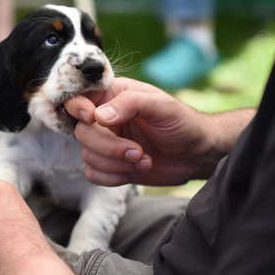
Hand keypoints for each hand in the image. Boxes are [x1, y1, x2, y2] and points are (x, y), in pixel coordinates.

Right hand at [65, 78, 245, 186]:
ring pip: (87, 156)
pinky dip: (114, 178)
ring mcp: (107, 143)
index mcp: (112, 96)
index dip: (78, 108)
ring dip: (116, 164)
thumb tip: (98, 116)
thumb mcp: (161, 106)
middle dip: (108, 147)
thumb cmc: (182, 123)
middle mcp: (105, 119)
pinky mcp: (111, 166)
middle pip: (81, 133)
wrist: (197, 154)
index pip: (78, 98)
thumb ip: (130, 104)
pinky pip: (93, 174)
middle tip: (137, 151)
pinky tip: (138, 171)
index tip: (92, 118)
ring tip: (144, 159)